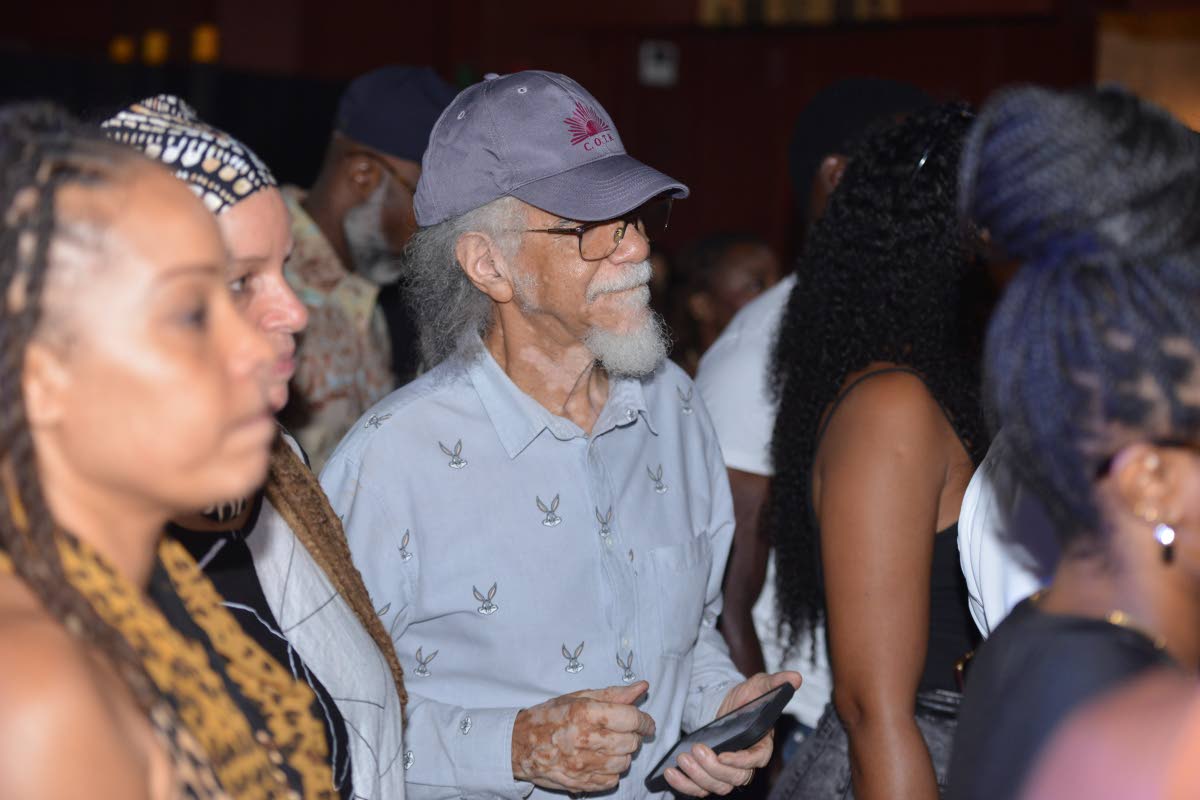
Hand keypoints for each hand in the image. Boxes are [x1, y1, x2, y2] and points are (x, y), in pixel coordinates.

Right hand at [511, 681, 655, 792]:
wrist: (518, 745)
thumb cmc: (548, 718)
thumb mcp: (578, 698)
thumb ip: (613, 694)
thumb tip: (642, 687)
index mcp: (585, 713)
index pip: (631, 719)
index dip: (645, 720)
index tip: (645, 722)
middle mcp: (584, 740)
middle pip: (631, 743)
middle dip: (633, 736)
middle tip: (624, 731)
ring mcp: (581, 765)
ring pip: (624, 763)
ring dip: (623, 754)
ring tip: (611, 745)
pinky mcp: (580, 783)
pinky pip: (611, 781)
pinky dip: (612, 771)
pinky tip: (601, 760)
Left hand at [664, 671, 801, 796]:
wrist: (727, 706)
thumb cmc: (746, 698)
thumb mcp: (759, 686)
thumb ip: (775, 683)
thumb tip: (795, 677)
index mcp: (761, 746)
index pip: (756, 761)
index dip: (741, 761)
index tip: (724, 755)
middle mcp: (745, 763)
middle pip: (735, 778)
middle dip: (713, 768)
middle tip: (696, 750)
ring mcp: (727, 771)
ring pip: (717, 786)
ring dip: (698, 777)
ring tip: (682, 758)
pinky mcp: (709, 775)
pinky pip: (699, 789)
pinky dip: (684, 786)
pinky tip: (671, 774)